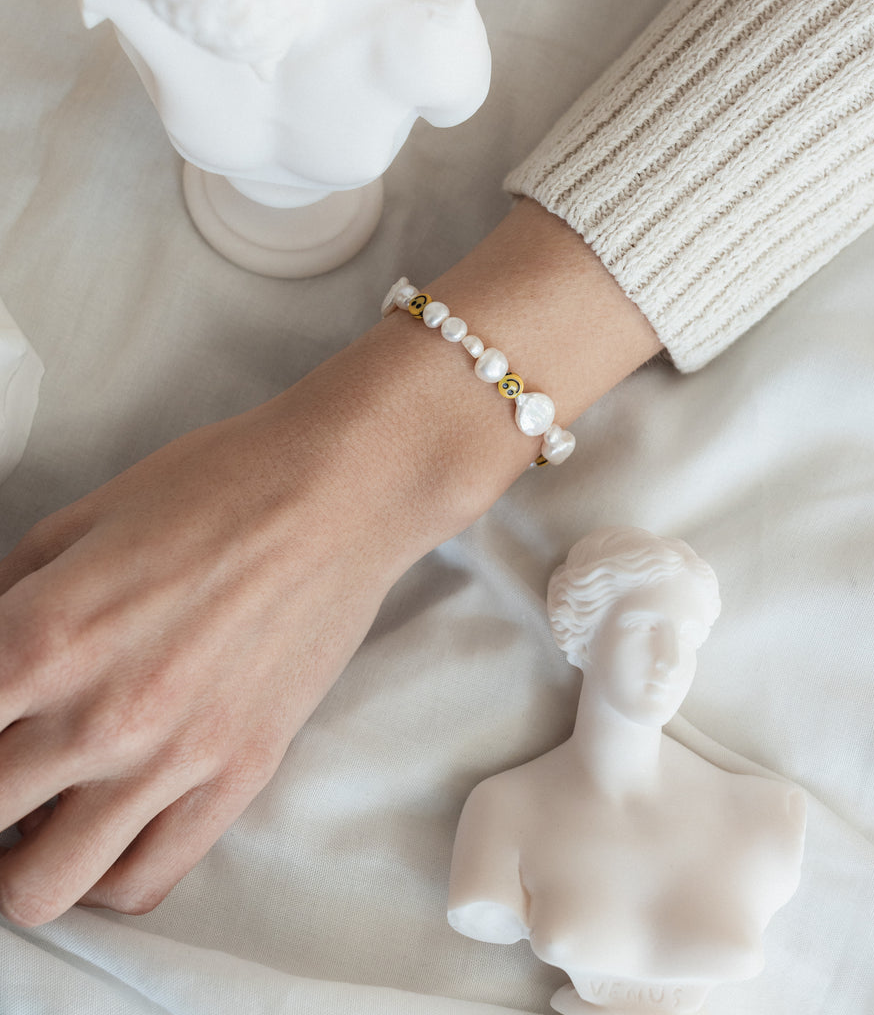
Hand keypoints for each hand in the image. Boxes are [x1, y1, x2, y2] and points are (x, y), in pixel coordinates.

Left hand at [0, 200, 658, 926]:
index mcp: (42, 636)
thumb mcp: (81, 520)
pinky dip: (103, 876)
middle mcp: (98, 716)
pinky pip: (145, 880)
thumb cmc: (220, 489)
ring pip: (43, 886)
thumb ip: (7, 595)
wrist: (337, 497)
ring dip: (18, 862)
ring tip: (33, 822)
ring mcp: (173, 759)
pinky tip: (103, 833)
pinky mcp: (238, 776)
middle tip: (4, 764)